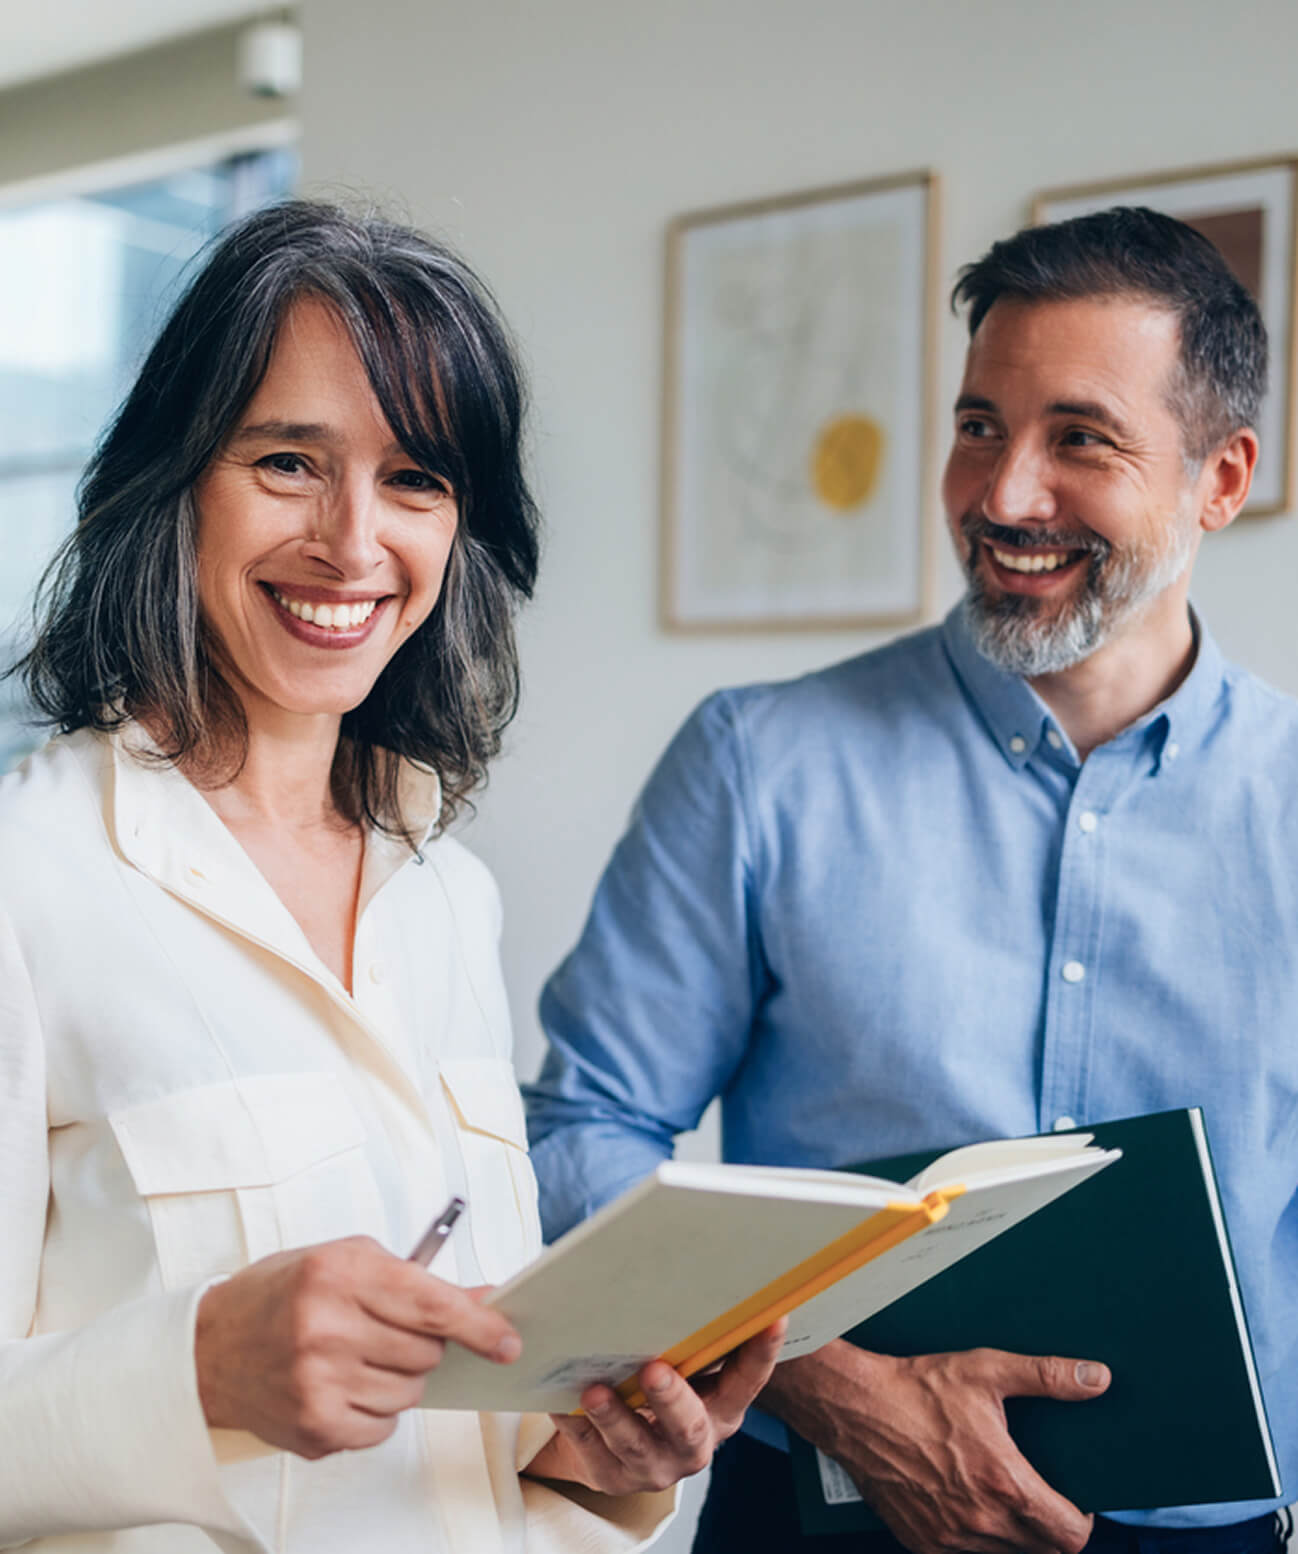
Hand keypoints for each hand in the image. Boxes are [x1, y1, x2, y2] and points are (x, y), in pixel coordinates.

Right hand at [195, 1236, 520, 1457]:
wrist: (208, 1347)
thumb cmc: (281, 1295)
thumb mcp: (346, 1260)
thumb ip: (414, 1280)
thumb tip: (481, 1301)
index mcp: (339, 1275)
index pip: (431, 1305)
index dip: (478, 1325)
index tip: (506, 1340)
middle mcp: (327, 1329)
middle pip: (426, 1352)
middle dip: (422, 1344)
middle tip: (385, 1331)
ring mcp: (318, 1384)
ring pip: (410, 1392)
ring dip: (399, 1378)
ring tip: (357, 1356)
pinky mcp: (313, 1427)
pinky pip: (382, 1427)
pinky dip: (375, 1410)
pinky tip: (344, 1385)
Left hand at [525, 1320, 786, 1495]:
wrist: (617, 1442)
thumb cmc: (657, 1385)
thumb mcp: (685, 1365)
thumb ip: (692, 1337)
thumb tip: (692, 1271)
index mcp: (721, 1409)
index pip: (747, 1381)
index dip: (762, 1352)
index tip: (772, 1316)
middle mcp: (694, 1444)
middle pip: (690, 1427)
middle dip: (672, 1400)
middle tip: (654, 1369)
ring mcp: (653, 1466)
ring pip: (635, 1446)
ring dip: (616, 1417)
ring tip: (593, 1390)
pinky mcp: (612, 1477)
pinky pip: (591, 1453)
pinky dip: (574, 1427)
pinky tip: (560, 1402)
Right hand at [763, 1342, 1109, 1553]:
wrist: (856, 1408)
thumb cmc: (919, 1389)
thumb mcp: (987, 1371)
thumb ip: (1047, 1377)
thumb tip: (1097, 1378)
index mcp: (1006, 1485)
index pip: (1071, 1537)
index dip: (1081, 1521)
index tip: (1074, 1502)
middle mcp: (982, 1523)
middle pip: (1043, 1552)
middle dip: (1048, 1528)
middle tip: (1036, 1494)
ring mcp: (950, 1539)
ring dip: (1013, 1538)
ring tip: (1000, 1497)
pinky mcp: (922, 1543)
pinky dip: (975, 1541)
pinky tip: (965, 1504)